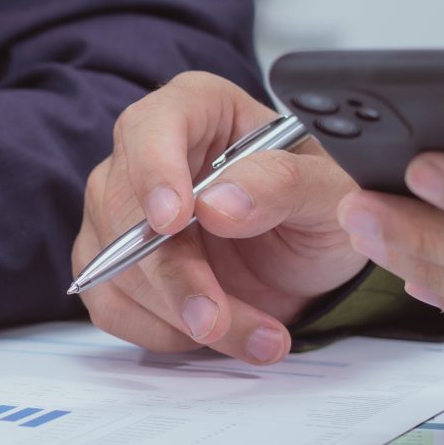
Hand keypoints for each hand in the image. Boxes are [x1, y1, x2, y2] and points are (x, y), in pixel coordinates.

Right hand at [74, 71, 361, 362]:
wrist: (312, 262)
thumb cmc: (321, 207)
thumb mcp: (331, 191)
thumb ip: (284, 185)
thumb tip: (220, 203)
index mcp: (198, 109)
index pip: (152, 125)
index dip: (154, 171)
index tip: (174, 221)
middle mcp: (147, 154)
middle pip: (123, 206)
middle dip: (172, 273)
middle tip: (215, 315)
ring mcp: (121, 213)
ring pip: (114, 265)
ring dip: (179, 312)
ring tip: (255, 335)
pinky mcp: (115, 267)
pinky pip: (112, 304)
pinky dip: (162, 330)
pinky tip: (214, 333)